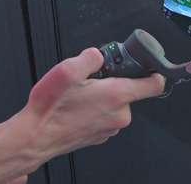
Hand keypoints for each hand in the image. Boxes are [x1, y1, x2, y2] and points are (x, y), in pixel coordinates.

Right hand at [18, 47, 164, 161]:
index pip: (154, 85)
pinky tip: (75, 107)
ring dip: (101, 96)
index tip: (150, 66)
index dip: (155, 72)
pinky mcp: (100, 135)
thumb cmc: (50, 108)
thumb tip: (99, 55)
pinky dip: (94, 109)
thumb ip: (90, 56)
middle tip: (90, 79)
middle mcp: (118, 115)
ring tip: (77, 95)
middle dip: (112, 81)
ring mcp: (110, 128)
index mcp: (116, 96)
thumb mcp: (67, 69)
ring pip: (114, 103)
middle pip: (128, 90)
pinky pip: (104, 115)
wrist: (36, 136)